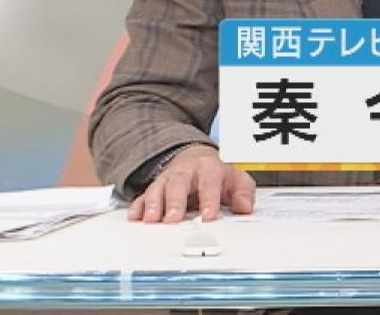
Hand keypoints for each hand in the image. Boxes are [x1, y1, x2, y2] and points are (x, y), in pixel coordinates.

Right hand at [128, 144, 254, 222]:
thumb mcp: (236, 179)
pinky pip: (143, 196)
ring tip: (151, 220)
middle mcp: (186, 172)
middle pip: (179, 184)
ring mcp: (168, 179)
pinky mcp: (154, 188)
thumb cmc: (217, 174)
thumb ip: (243, 192)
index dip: (209, 200)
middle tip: (173, 219)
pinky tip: (134, 217)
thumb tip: (245, 207)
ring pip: (158, 189)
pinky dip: (138, 206)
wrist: (195, 158)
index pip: (210, 183)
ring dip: (154, 204)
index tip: (208, 216)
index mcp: (209, 168)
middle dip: (175, 202)